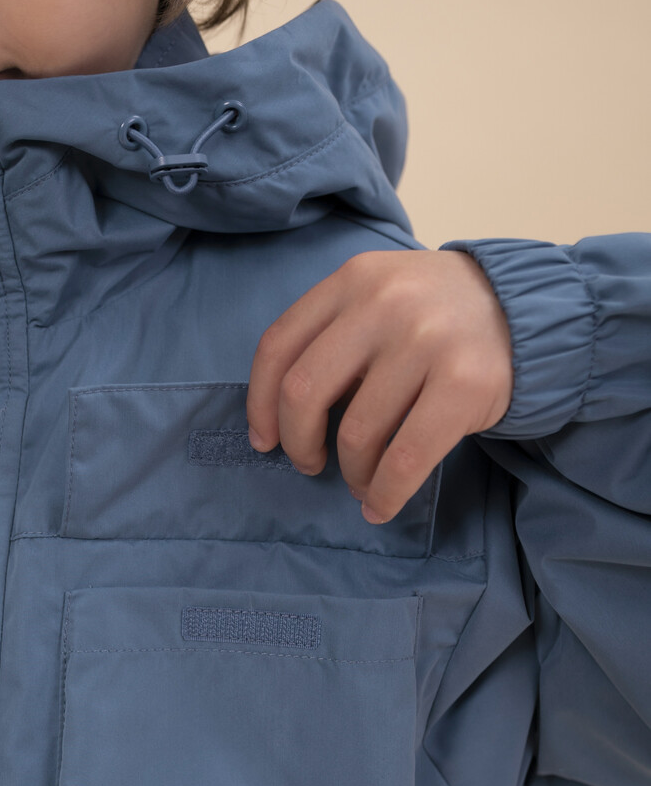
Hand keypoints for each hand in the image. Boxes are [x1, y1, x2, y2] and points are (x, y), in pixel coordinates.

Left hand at [245, 249, 514, 522]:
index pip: (278, 347)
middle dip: (298, 443)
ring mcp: (426, 341)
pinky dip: (385, 493)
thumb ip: (334, 336)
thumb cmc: (435, 317)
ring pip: (356, 433)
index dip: (259, 404)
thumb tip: (280, 416)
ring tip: (361, 480)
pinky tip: (380, 505)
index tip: (264, 440)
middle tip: (309, 464)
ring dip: (352, 473)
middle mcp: (384, 303)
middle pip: (303, 392)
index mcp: (352, 280)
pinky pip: (404, 459)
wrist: (527, 310)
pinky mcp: (463, 384)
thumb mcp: (379, 298)